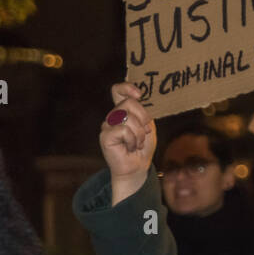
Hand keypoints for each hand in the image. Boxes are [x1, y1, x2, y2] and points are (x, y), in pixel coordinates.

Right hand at [101, 83, 155, 205]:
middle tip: (144, 133)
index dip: (126, 88)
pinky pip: (123, 130)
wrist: (138, 167)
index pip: (118, 91)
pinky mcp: (105, 136)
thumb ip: (143, 111)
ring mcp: (107, 126)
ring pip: (127, 117)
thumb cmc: (143, 147)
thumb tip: (137, 97)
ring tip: (137, 143)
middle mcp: (112, 116)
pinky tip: (130, 147)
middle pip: (129, 103)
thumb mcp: (148, 125)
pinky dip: (132, 139)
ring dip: (139, 132)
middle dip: (144, 118)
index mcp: (123, 111)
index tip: (139, 94)